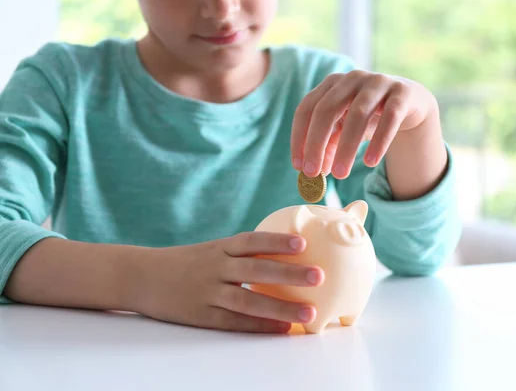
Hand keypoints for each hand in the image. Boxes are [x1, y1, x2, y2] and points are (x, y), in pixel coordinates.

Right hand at [129, 232, 323, 332]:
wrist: (141, 276)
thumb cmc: (185, 262)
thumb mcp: (211, 249)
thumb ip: (240, 253)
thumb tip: (283, 255)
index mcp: (219, 248)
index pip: (251, 242)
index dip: (276, 242)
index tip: (303, 244)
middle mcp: (215, 267)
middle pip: (256, 270)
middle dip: (289, 273)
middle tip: (319, 275)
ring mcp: (207, 292)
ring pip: (248, 301)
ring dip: (280, 307)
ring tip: (308, 312)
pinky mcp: (201, 315)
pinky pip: (234, 322)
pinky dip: (259, 326)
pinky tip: (281, 328)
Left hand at [290, 70, 437, 178]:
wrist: (410, 102)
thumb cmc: (369, 117)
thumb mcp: (344, 130)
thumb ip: (328, 147)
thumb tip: (314, 172)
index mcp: (330, 84)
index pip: (306, 109)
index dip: (299, 138)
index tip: (298, 166)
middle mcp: (351, 78)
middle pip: (327, 110)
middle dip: (316, 143)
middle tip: (312, 173)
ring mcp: (377, 82)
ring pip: (358, 114)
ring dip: (346, 147)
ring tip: (340, 174)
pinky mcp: (402, 93)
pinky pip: (390, 117)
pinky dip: (379, 141)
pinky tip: (370, 162)